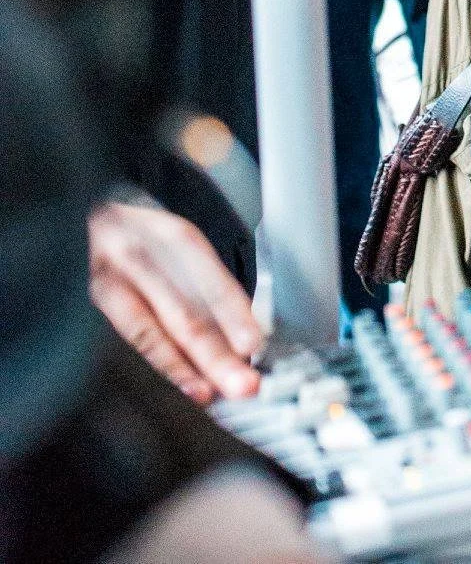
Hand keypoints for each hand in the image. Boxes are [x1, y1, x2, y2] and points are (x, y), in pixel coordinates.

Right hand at [89, 200, 261, 404]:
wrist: (77, 216)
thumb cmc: (138, 237)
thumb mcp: (173, 242)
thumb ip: (204, 283)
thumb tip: (243, 333)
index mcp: (171, 237)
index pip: (209, 279)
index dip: (233, 313)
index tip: (255, 343)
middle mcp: (141, 256)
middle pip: (184, 311)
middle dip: (217, 353)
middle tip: (245, 383)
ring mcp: (111, 280)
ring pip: (155, 332)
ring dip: (188, 368)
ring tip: (212, 392)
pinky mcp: (90, 302)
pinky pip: (131, 339)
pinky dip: (163, 365)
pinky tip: (184, 385)